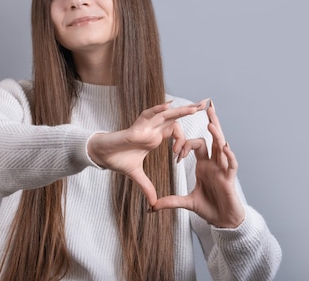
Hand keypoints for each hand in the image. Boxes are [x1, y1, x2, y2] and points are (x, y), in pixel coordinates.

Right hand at [87, 100, 207, 204]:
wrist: (102, 155)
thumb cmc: (117, 159)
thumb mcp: (136, 174)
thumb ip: (146, 186)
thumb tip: (153, 203)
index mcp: (155, 137)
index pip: (175, 132)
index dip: (182, 143)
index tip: (179, 157)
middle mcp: (152, 129)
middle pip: (174, 117)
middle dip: (189, 111)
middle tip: (206, 105)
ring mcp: (145, 126)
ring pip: (165, 114)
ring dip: (180, 110)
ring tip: (195, 107)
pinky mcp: (136, 126)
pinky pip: (149, 114)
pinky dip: (157, 110)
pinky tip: (168, 106)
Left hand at [152, 100, 245, 227]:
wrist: (224, 221)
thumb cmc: (209, 208)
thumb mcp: (187, 202)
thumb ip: (170, 201)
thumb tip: (152, 206)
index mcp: (205, 165)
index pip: (197, 145)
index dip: (185, 145)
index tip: (176, 154)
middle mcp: (215, 164)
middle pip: (214, 138)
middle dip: (212, 122)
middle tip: (208, 105)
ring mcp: (223, 170)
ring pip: (222, 147)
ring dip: (217, 135)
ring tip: (210, 122)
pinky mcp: (230, 179)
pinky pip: (231, 165)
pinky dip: (228, 156)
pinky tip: (225, 147)